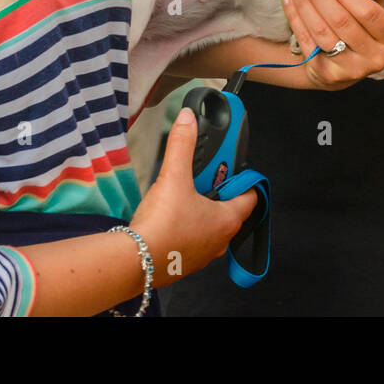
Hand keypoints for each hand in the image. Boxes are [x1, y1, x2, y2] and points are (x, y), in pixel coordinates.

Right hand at [129, 107, 257, 285]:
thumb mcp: (174, 177)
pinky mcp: (183, 264)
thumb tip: (188, 120)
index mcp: (227, 221)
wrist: (134, 263)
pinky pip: (192, 241)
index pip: (250, 197)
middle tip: (203, 177)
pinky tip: (168, 218)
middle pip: (229, 211)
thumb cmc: (162, 226)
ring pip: (210, 227)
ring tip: (183, 195)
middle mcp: (219, 241)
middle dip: (218, 193)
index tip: (234, 168)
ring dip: (201, 211)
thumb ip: (182, 145)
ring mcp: (202, 256)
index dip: (244, 180)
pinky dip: (185, 228)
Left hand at [280, 0, 383, 90]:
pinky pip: (307, 42)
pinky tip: (288, 2)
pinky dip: (295, 19)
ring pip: (322, 32)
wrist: (346, 66)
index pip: (369, 13)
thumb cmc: (363, 29)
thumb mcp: (375, 8)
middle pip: (342, 22)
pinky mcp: (327, 74)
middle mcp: (376, 58)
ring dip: (305, 6)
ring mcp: (351, 70)